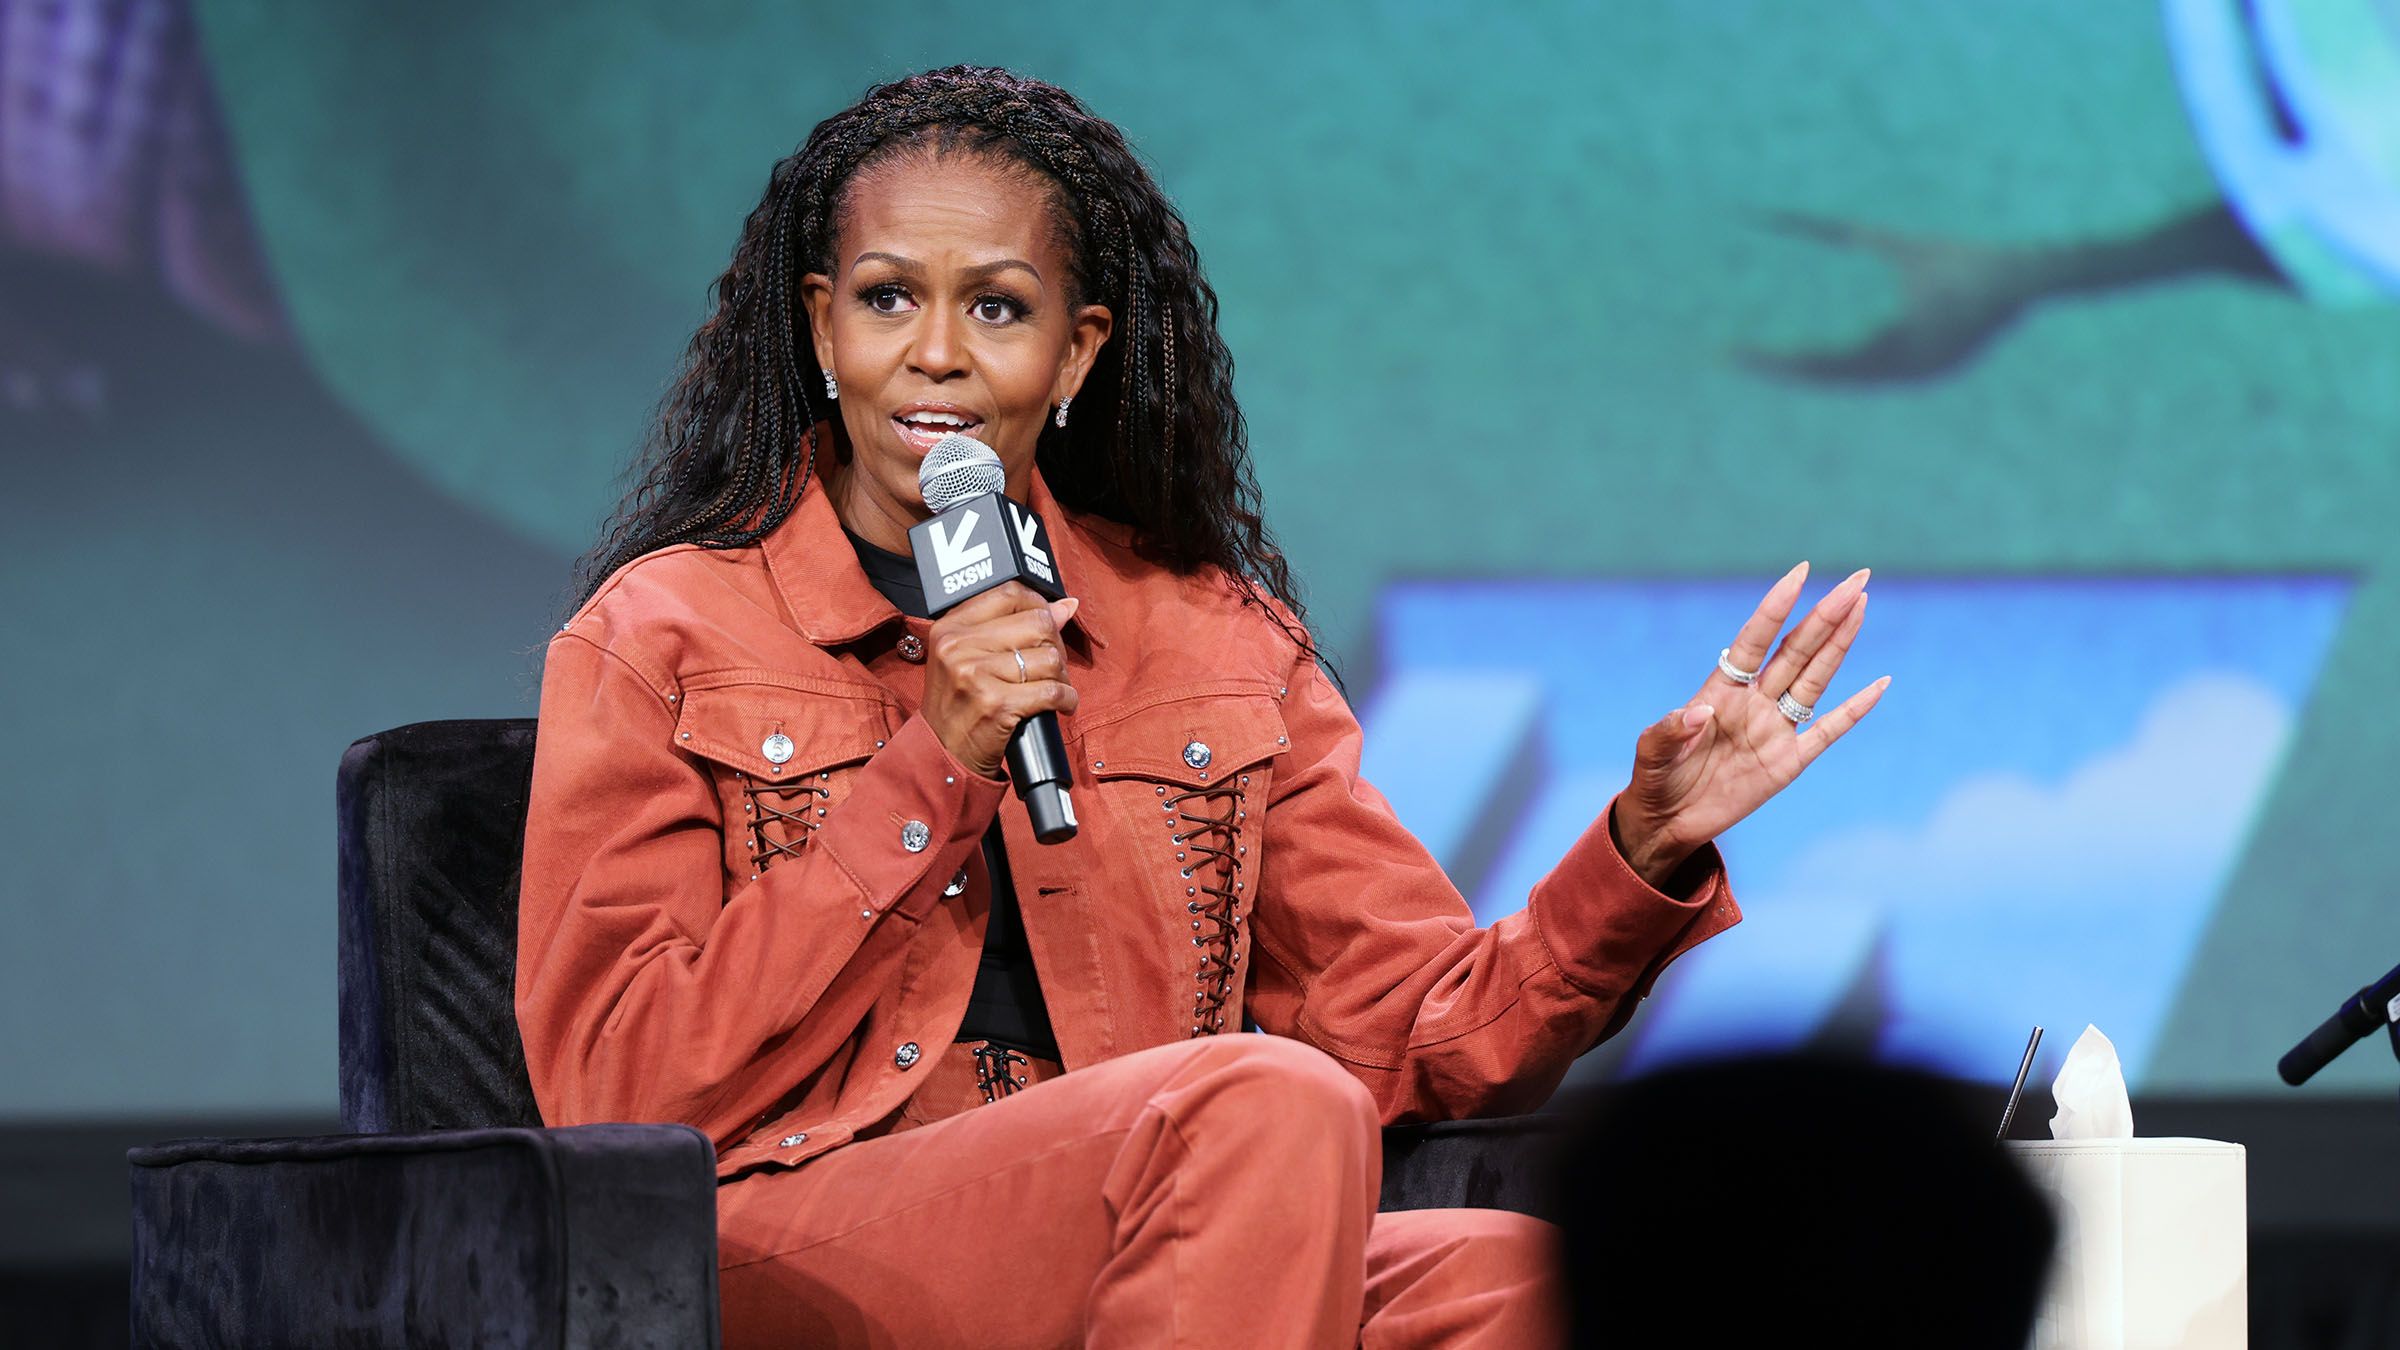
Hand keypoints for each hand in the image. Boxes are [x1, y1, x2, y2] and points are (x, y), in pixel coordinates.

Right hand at [921, 582, 1080, 777]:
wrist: (943, 754)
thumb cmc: (961, 704)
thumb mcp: (970, 657)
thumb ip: (1012, 626)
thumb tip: (1065, 606)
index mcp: (950, 627)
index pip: (1009, 593)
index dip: (1039, 606)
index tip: (1048, 623)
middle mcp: (959, 646)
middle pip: (1037, 623)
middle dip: (1056, 645)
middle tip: (1052, 665)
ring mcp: (976, 674)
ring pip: (1049, 657)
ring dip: (1062, 676)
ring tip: (1053, 688)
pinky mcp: (996, 704)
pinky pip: (1052, 691)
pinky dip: (1066, 699)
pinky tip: (1061, 705)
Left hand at [1612, 562, 1888, 888]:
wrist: (1667, 822)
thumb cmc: (1654, 779)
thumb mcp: (1650, 753)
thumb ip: (1667, 730)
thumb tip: (1700, 712)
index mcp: (1721, 690)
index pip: (1755, 639)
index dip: (1776, 607)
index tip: (1799, 573)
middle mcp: (1753, 702)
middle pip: (1797, 650)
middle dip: (1826, 614)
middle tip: (1857, 579)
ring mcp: (1774, 730)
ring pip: (1815, 678)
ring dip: (1839, 644)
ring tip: (1862, 606)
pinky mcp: (1789, 763)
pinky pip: (1829, 731)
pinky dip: (1855, 709)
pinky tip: (1881, 683)